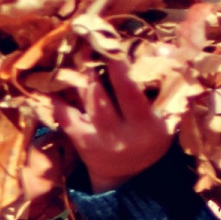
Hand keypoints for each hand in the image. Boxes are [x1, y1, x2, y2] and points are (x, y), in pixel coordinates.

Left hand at [56, 52, 170, 193]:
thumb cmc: (151, 138)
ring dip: (79, 77)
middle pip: (102, 97)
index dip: (119, 70)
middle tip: (87, 41)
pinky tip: (51, 82)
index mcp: (147, 127)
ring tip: (75, 52)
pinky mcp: (82, 144)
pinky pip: (66, 118)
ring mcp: (99, 141)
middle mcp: (121, 136)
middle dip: (93, 68)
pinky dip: (58, 99)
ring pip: (86, 104)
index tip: (111, 46)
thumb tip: (163, 47)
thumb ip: (169, 85)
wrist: (130, 178)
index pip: (131, 95)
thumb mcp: (169, 118)